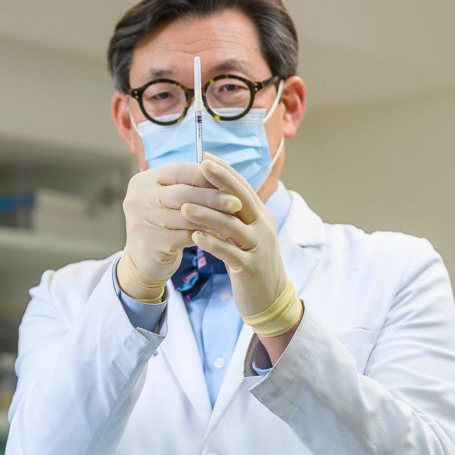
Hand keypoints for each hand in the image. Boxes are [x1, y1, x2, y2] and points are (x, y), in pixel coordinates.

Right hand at [117, 161, 243, 301]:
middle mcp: (138, 198)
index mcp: (143, 181)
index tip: (228, 181)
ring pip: (187, 215)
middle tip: (237, 203)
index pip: (179, 170)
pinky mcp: (152, 243)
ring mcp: (143, 221)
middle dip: (213, 197)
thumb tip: (222, 171)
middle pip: (183, 193)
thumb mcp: (167, 201)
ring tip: (233, 220)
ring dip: (213, 217)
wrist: (143, 263)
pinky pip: (187, 235)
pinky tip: (222, 236)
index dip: (205, 175)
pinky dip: (207, 235)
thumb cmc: (162, 226)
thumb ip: (187, 185)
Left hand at [184, 155, 302, 337]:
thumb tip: (212, 194)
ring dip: (208, 215)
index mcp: (261, 216)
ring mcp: (259, 247)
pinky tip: (195, 238)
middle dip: (220, 181)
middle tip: (200, 166)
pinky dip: (213, 244)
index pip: (243, 187)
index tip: (205, 156)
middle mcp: (263, 228)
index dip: (225, 171)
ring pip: (232, 226)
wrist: (270, 299)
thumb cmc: (251, 264)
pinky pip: (230, 253)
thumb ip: (233, 216)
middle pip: (241, 199)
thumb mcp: (246, 236)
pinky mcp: (251, 268)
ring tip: (185, 207)